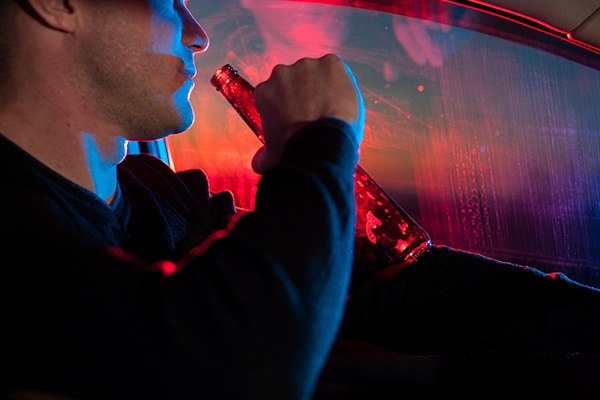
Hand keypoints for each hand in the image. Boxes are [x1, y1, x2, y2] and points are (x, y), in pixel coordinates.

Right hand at [251, 54, 363, 173]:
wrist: (322, 146)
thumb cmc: (296, 150)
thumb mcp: (271, 155)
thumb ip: (263, 155)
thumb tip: (259, 161)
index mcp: (264, 91)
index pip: (275, 94)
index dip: (287, 106)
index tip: (297, 118)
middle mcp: (281, 73)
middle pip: (295, 81)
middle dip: (304, 95)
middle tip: (315, 115)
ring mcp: (307, 66)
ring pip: (316, 74)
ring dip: (322, 87)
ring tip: (331, 109)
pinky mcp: (331, 63)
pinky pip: (337, 69)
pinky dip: (341, 81)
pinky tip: (342, 99)